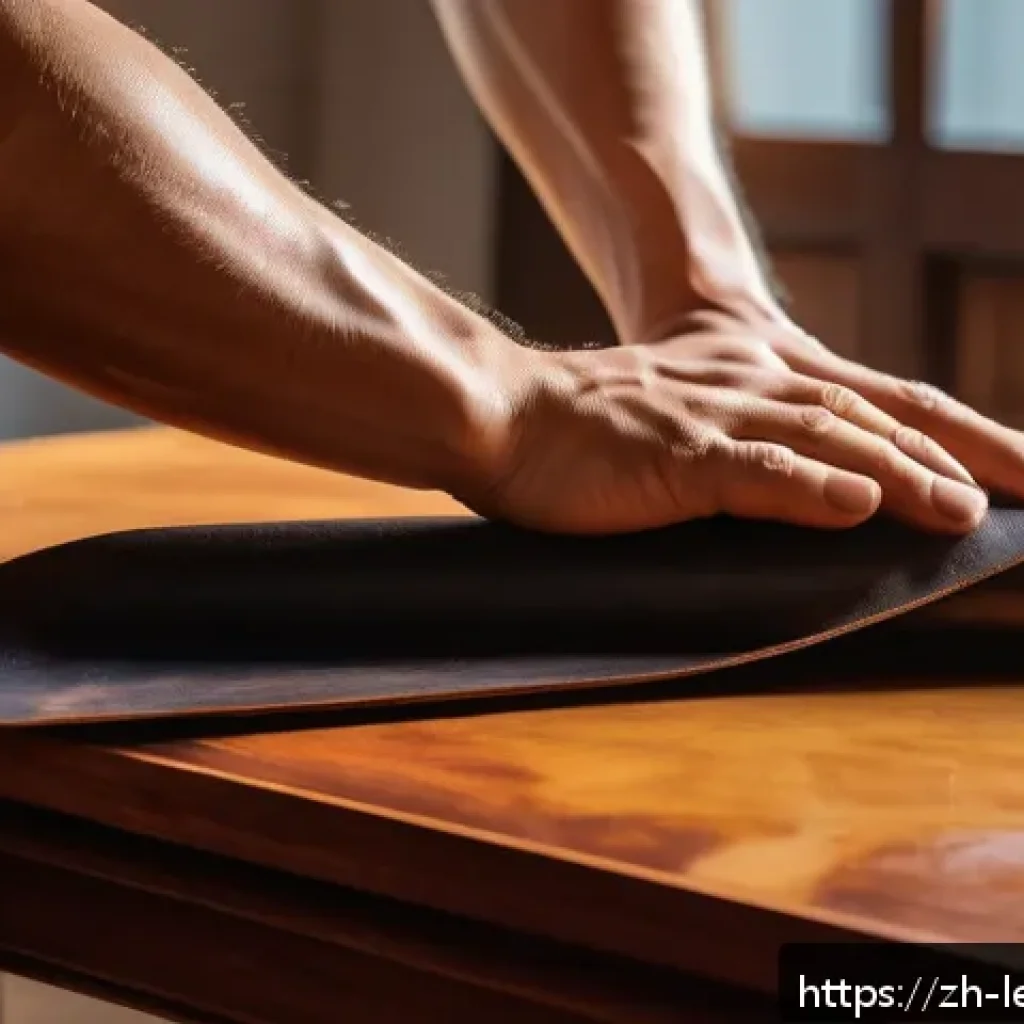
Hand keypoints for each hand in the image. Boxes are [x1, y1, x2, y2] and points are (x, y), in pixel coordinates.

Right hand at [466, 314, 1022, 535]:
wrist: (506, 412)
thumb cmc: (578, 435)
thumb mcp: (670, 426)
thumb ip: (730, 450)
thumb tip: (787, 494)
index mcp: (745, 382)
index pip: (861, 403)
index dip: (935, 433)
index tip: (995, 471)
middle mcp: (744, 385)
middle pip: (865, 415)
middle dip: (944, 455)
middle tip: (1012, 493)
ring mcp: (712, 416)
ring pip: (826, 437)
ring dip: (899, 474)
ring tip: (959, 511)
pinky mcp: (676, 451)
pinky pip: (755, 467)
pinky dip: (812, 485)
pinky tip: (859, 506)